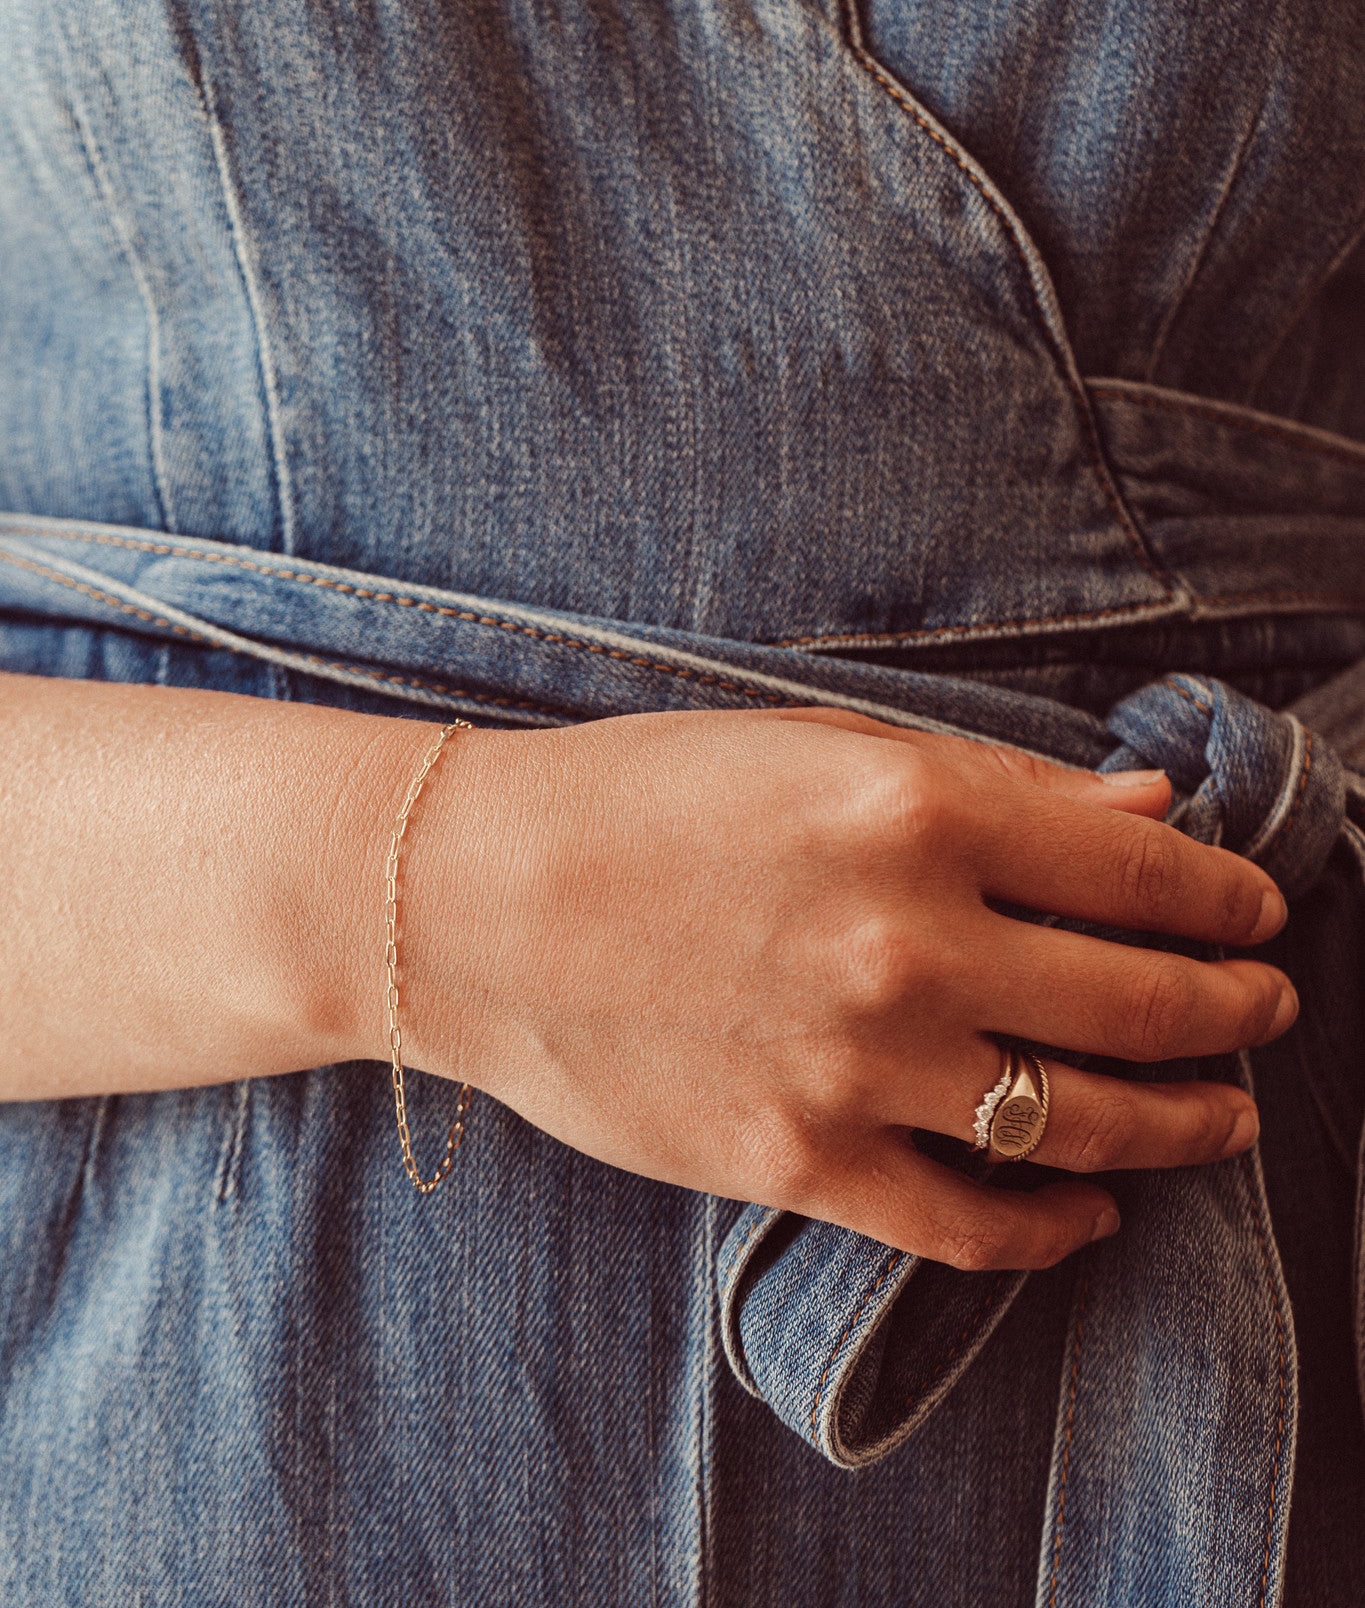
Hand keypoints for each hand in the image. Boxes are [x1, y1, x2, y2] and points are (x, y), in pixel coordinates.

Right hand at [389, 705, 1294, 1271]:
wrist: (471, 898)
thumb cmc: (641, 794)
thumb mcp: (817, 748)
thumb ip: (995, 785)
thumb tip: (1145, 820)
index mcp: (916, 809)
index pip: (1140, 874)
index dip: (1225, 899)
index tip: (1256, 912)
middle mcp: (908, 941)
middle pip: (1139, 1002)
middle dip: (1232, 1010)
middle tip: (1265, 1009)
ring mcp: (856, 1064)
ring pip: (1083, 1122)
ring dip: (1183, 1122)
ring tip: (1224, 1116)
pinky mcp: (798, 1160)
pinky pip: (967, 1220)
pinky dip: (1050, 1228)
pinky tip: (1091, 1215)